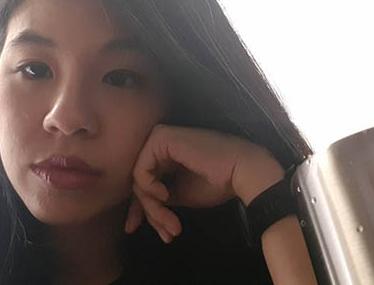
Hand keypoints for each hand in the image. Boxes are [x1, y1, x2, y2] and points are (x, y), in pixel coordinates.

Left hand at [124, 124, 284, 242]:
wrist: (241, 171)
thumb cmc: (217, 183)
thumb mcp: (179, 195)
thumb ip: (157, 200)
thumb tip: (132, 219)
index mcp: (164, 154)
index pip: (142, 182)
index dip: (140, 208)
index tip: (135, 229)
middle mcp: (158, 143)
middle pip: (139, 182)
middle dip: (150, 213)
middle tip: (166, 234)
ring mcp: (158, 138)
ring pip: (138, 179)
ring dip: (153, 208)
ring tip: (171, 224)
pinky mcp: (161, 138)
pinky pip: (140, 170)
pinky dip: (149, 188)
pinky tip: (166, 196)